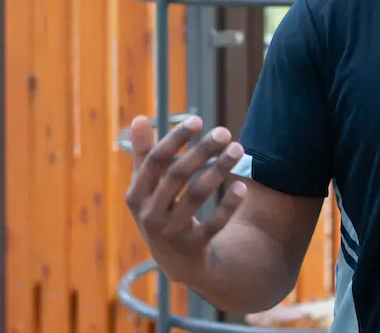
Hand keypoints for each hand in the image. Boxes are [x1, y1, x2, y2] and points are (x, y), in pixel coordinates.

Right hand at [125, 114, 247, 283]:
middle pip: (177, 175)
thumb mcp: (146, 186)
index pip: (155, 161)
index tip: (198, 119)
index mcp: (136, 195)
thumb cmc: (161, 210)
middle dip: (202, 150)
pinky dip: (228, 205)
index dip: (175, 139)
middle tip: (225, 132)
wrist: (175, 261)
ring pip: (197, 195)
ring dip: (219, 169)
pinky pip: (213, 224)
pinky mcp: (193, 247)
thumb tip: (139, 118)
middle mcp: (150, 215)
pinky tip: (242, 186)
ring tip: (238, 149)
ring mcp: (171, 233)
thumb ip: (144, 153)